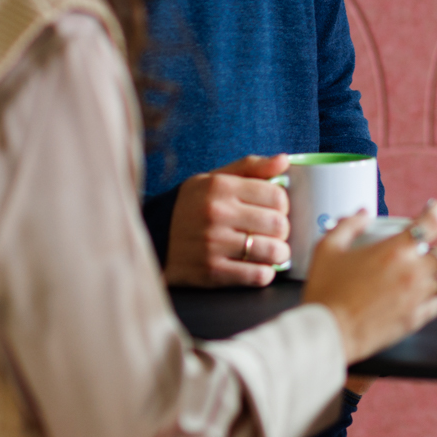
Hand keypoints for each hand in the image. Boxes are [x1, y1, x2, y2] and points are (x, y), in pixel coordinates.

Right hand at [164, 153, 291, 287]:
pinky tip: (257, 267)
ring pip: (272, 251)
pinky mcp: (211, 272)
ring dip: (278, 253)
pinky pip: (257, 276)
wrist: (152, 238)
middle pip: (278, 225)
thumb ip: (251, 167)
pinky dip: (264, 273)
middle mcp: (217, 214)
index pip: (277, 196)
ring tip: (271, 251)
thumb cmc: (192, 206)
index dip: (282, 205)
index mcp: (221, 187)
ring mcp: (213, 245)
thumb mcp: (215, 179)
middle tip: (273, 233)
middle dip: (281, 230)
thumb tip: (284, 160)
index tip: (274, 210)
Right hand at [304, 199, 436, 362]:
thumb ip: (348, 224)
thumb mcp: (327, 248)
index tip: (436, 208)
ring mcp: (418, 296)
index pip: (432, 222)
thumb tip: (364, 213)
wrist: (328, 334)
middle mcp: (413, 271)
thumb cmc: (325, 293)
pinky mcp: (418, 317)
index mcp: (394, 251)